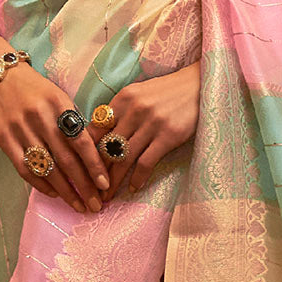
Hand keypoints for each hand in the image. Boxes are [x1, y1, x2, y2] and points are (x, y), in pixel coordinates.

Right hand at [0, 63, 109, 213]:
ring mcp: (20, 129)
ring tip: (79, 205)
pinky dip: (42, 185)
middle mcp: (39, 118)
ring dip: (65, 192)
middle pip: (66, 160)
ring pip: (47, 169)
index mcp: (58, 105)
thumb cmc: (37, 91)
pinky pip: (25, 169)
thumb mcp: (60, 98)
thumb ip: (74, 124)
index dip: (94, 166)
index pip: (81, 141)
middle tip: (96, 206)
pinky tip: (55, 194)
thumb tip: (94, 158)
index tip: (104, 185)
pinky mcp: (4, 139)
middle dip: (84, 186)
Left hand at [90, 61, 200, 203]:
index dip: (87, 151)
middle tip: (90, 189)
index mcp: (123, 98)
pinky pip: (146, 162)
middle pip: (108, 146)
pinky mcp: (168, 136)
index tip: (82, 168)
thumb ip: (121, 112)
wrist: (198, 86)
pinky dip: (138, 178)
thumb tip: (103, 136)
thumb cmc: (168, 93)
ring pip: (124, 158)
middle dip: (97, 172)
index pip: (96, 128)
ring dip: (114, 180)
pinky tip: (133, 188)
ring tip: (108, 196)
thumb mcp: (139, 94)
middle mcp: (134, 110)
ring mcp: (151, 123)